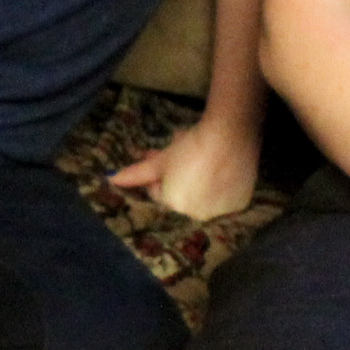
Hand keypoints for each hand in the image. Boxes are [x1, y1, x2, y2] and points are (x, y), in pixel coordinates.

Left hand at [109, 118, 258, 219]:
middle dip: (179, 179)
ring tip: (205, 161)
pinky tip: (223, 171)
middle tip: (185, 156)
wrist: (229, 135)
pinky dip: (221, 188)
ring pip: (203, 198)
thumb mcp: (161, 159)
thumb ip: (135, 173)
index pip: (160, 193)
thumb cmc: (189, 146)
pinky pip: (225, 199)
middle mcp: (195, 214)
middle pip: (181, 197)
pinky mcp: (239, 204)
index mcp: (173, 204)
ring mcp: (219, 212)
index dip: (161, 174)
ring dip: (199, 183)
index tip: (167, 158)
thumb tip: (110, 179)